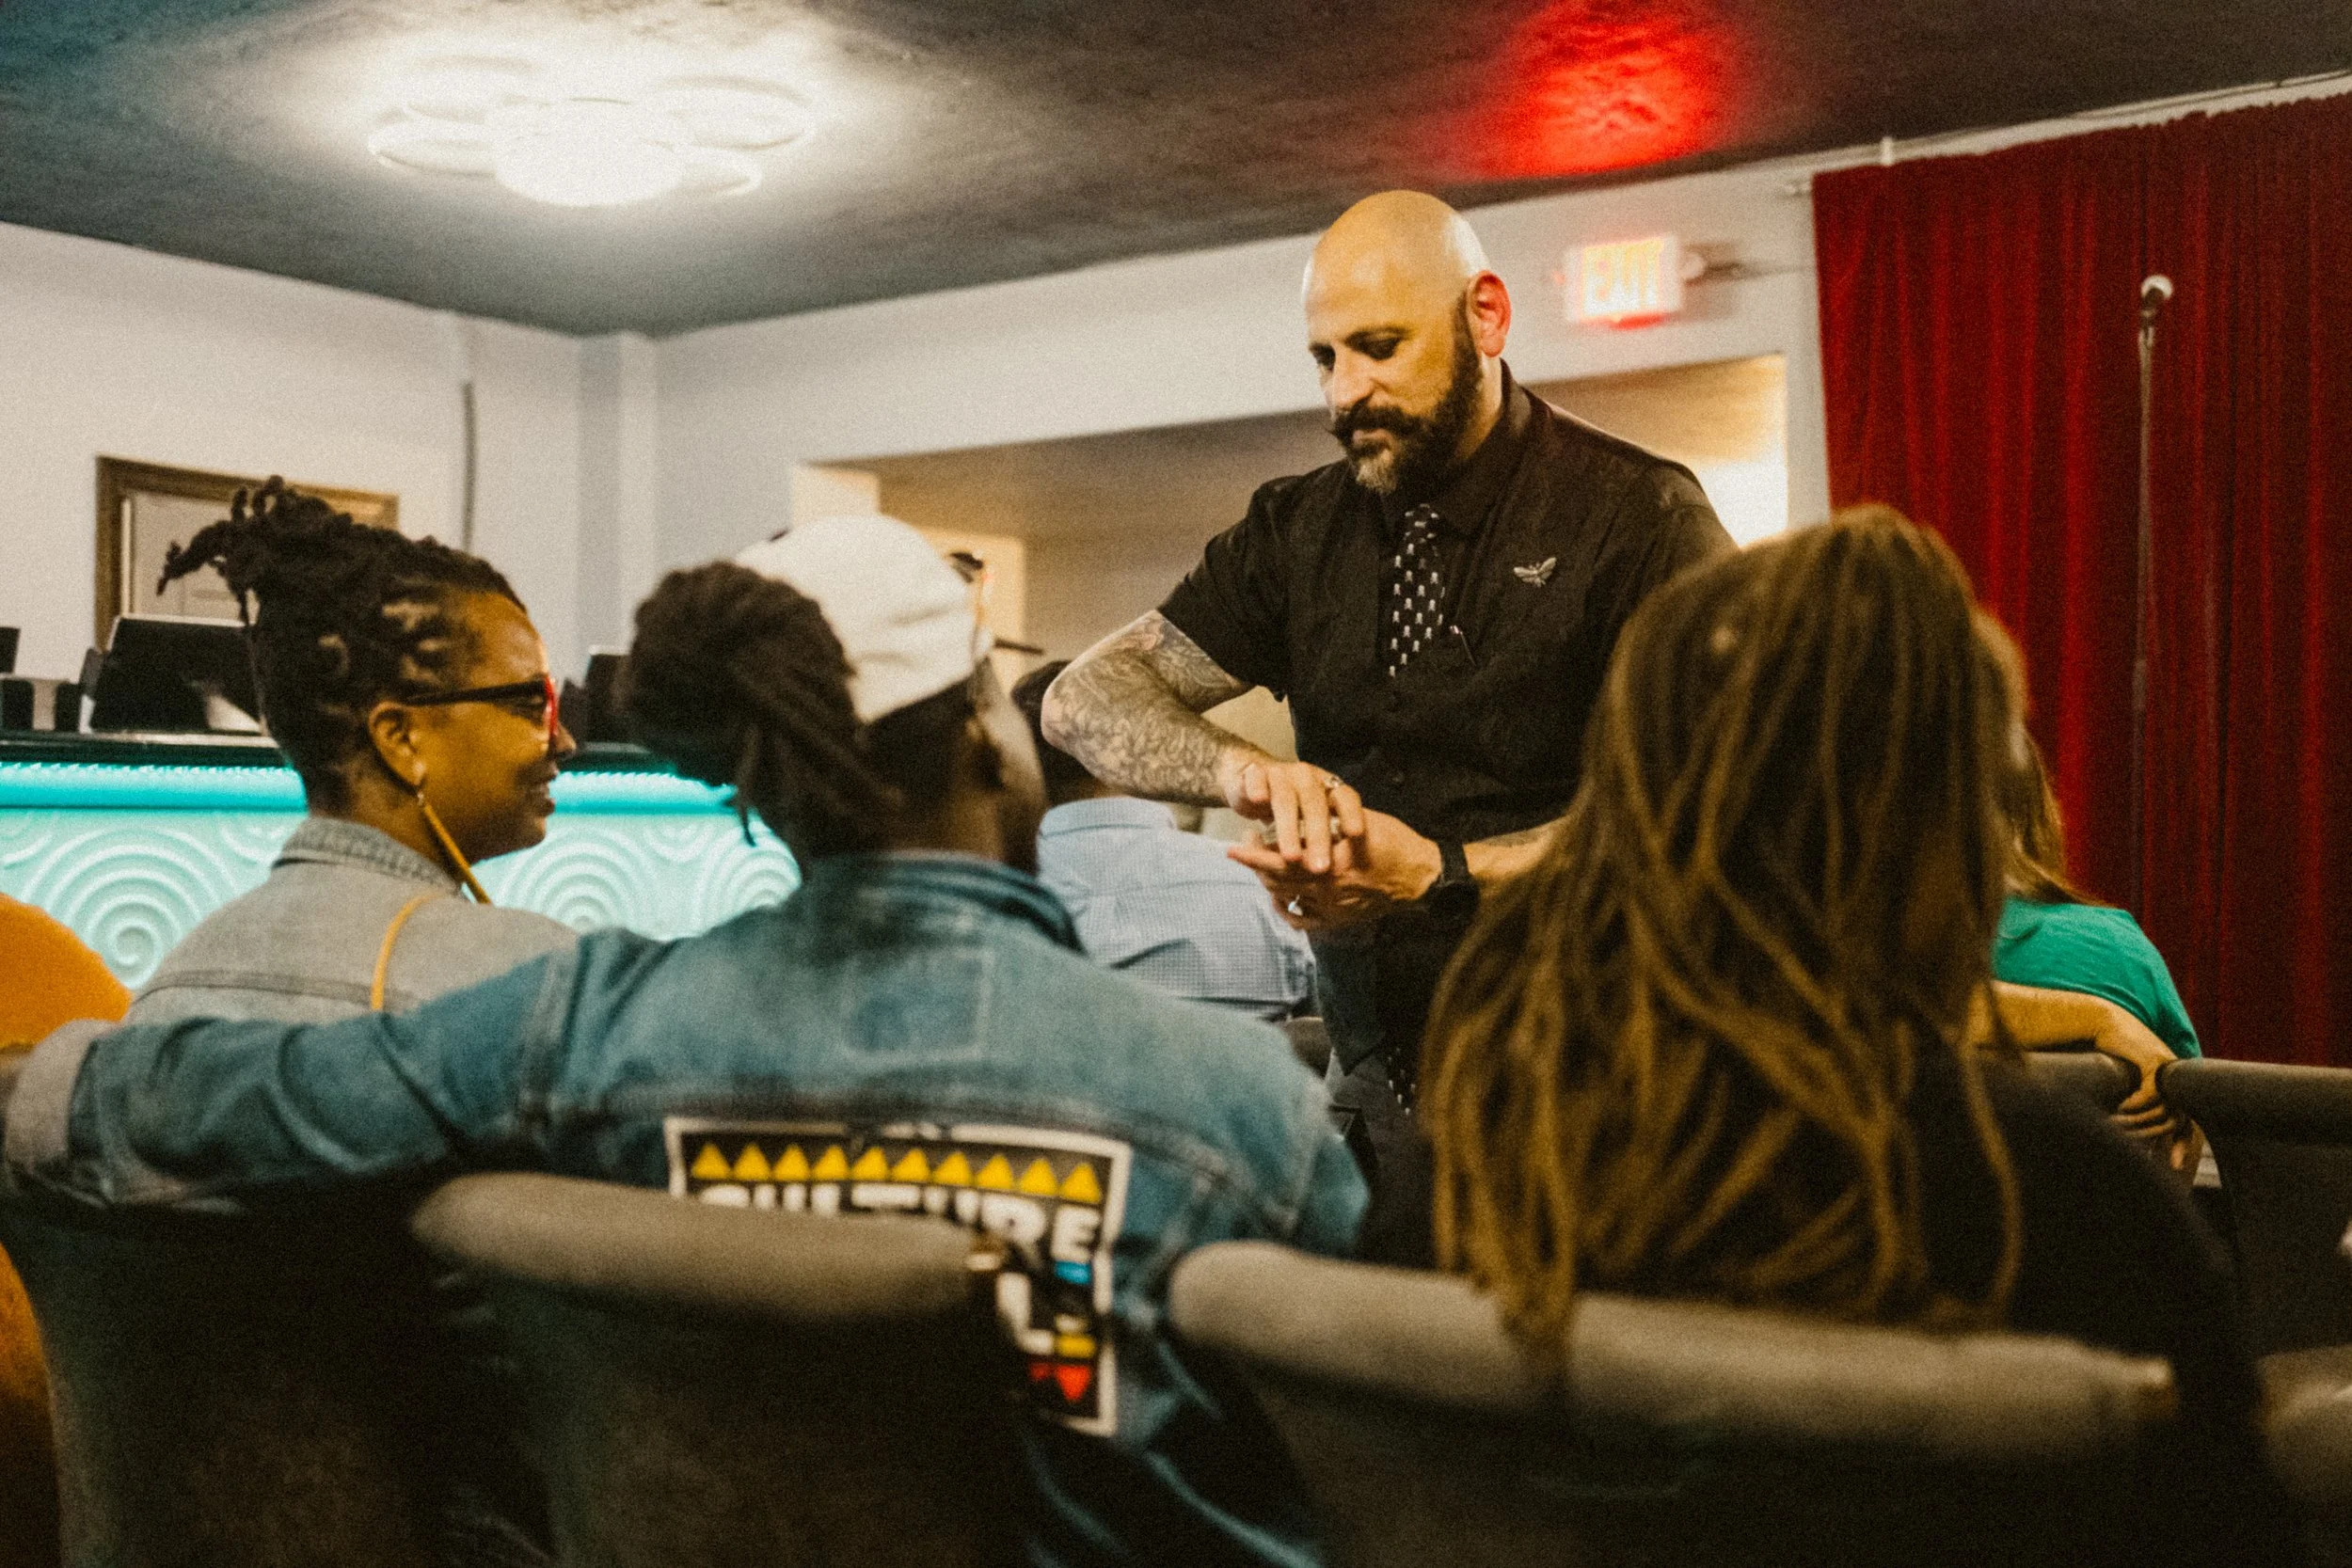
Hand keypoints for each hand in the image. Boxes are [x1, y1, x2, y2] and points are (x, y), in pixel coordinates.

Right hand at [1214, 750, 1365, 875]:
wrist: (1253, 780)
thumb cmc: (1291, 806)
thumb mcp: (1312, 819)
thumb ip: (1328, 837)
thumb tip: (1343, 875)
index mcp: (1326, 786)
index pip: (1345, 798)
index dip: (1351, 814)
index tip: (1356, 835)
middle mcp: (1307, 777)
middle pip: (1315, 805)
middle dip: (1318, 838)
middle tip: (1321, 868)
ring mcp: (1281, 773)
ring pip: (1285, 799)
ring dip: (1288, 829)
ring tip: (1291, 858)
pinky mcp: (1254, 773)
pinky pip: (1256, 780)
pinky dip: (1258, 789)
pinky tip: (1258, 801)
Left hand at [1228, 809, 1441, 931]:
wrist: (1422, 878)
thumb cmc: (1396, 843)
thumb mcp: (1362, 824)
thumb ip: (1329, 824)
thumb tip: (1298, 818)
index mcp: (1332, 864)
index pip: (1282, 860)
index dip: (1254, 854)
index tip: (1234, 844)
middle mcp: (1328, 890)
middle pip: (1277, 882)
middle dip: (1255, 865)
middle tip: (1241, 849)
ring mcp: (1332, 909)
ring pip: (1287, 899)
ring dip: (1268, 883)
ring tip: (1259, 866)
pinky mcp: (1339, 919)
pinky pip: (1303, 920)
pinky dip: (1286, 910)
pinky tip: (1279, 898)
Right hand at [2090, 1006, 2192, 1160]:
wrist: (2103, 1022)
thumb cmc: (2110, 1054)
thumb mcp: (2126, 1085)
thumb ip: (2137, 1105)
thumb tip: (2137, 1134)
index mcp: (2174, 1089)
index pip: (2187, 1123)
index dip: (2184, 1145)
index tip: (2176, 1166)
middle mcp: (2177, 1081)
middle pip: (2174, 1121)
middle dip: (2149, 1134)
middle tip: (2124, 1138)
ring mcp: (2169, 1071)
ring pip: (2162, 1110)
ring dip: (2137, 1121)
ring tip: (2115, 1123)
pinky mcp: (2155, 1061)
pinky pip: (2152, 1093)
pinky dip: (2136, 1104)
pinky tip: (2121, 1106)